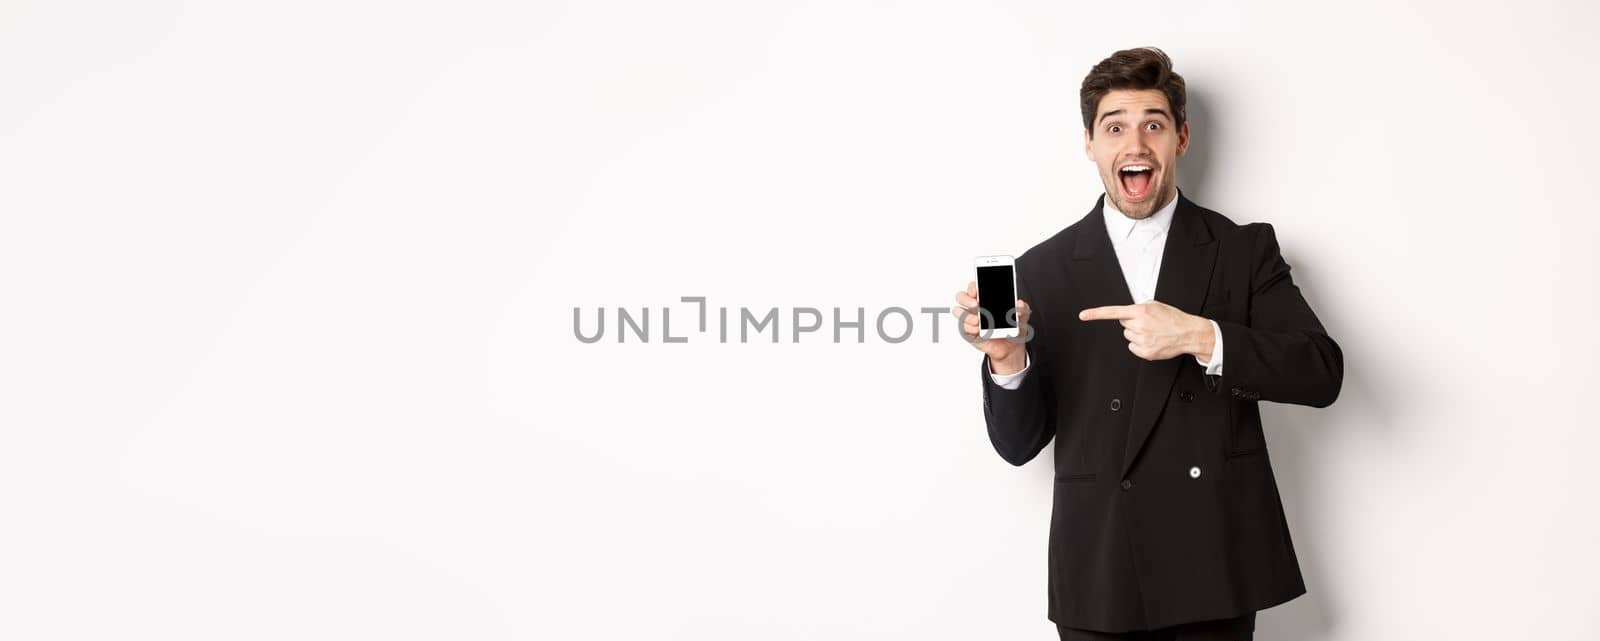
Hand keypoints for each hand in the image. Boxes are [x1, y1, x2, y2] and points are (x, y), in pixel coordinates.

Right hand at [951, 281, 1030, 374]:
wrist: (1012, 345)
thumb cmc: (1013, 326)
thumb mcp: (1021, 315)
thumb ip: (1021, 308)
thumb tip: (1019, 304)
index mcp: (985, 297)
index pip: (973, 287)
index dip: (972, 287)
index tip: (976, 291)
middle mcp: (975, 306)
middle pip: (961, 296)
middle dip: (966, 299)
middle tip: (976, 305)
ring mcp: (970, 318)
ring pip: (958, 311)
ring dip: (967, 315)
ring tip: (978, 321)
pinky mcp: (969, 331)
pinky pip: (963, 327)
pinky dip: (970, 328)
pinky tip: (978, 330)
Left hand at [1078, 300, 1212, 361]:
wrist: (1188, 333)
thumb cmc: (1173, 318)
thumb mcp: (1155, 305)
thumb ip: (1139, 307)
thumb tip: (1129, 312)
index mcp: (1140, 311)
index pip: (1113, 312)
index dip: (1095, 314)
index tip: (1083, 315)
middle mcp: (1139, 325)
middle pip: (1123, 325)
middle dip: (1132, 323)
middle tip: (1147, 323)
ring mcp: (1141, 340)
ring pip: (1128, 336)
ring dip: (1137, 334)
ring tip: (1152, 332)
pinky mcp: (1145, 352)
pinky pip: (1133, 347)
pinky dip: (1140, 345)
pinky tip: (1152, 341)